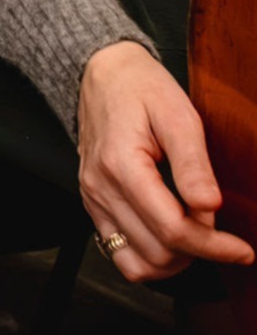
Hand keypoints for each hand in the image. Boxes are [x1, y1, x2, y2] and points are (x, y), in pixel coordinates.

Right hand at [77, 39, 254, 281]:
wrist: (102, 71)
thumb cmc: (141, 87)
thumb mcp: (177, 113)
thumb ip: (192, 163)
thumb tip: (209, 207)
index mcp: (120, 164)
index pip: (172, 229)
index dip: (214, 247)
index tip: (243, 250)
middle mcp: (100, 186)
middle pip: (158, 252)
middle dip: (198, 251)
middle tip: (220, 234)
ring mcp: (93, 196)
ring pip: (138, 263)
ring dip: (174, 262)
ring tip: (196, 239)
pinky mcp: (92, 202)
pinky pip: (119, 254)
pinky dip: (150, 258)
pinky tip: (169, 239)